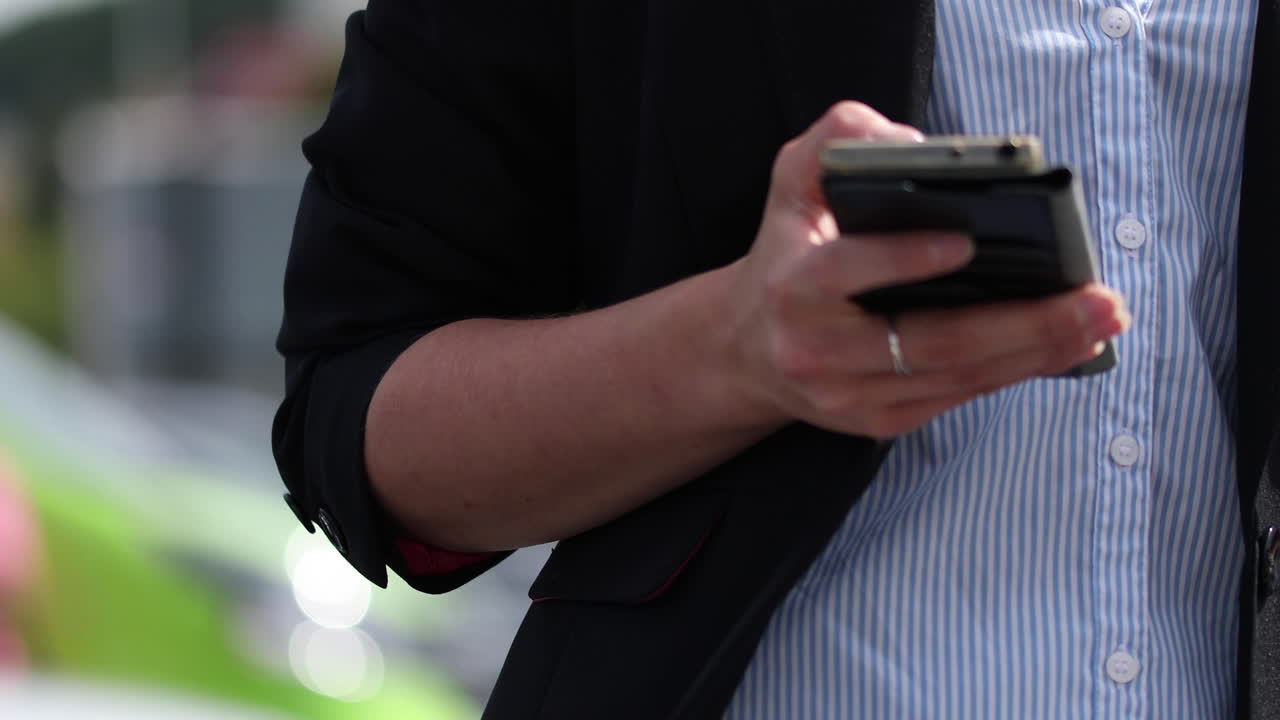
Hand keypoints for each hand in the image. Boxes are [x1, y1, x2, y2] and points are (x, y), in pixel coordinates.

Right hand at [724, 101, 1129, 437]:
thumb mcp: (793, 182)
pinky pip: (958, 397)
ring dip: (1037, 351)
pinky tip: (1065, 347)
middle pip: (930, 341)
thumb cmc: (789, 253)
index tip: (968, 242)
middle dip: (1022, 322)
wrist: (747, 348)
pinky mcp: (877, 421)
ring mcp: (848, 397)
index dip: (905, 260)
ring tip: (1099, 320)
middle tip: (1093, 298)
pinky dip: (1017, 371)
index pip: (845, 272)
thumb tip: (912, 145)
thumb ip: (837, 139)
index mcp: (793, 287)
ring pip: (955, 377)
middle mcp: (816, 351)